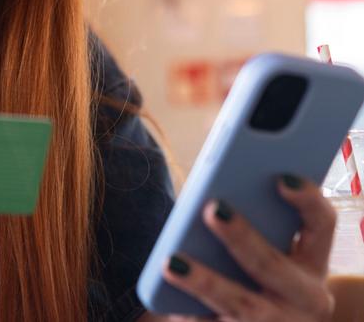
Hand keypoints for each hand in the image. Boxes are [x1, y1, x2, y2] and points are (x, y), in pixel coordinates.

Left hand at [149, 176, 335, 320]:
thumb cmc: (258, 274)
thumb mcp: (271, 251)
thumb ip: (256, 222)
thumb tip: (213, 198)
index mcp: (312, 261)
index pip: (322, 223)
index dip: (307, 199)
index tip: (282, 178)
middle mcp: (305, 297)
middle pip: (272, 265)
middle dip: (241, 237)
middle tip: (212, 209)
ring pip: (243, 306)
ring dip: (205, 282)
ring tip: (171, 263)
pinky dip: (189, 315)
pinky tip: (165, 300)